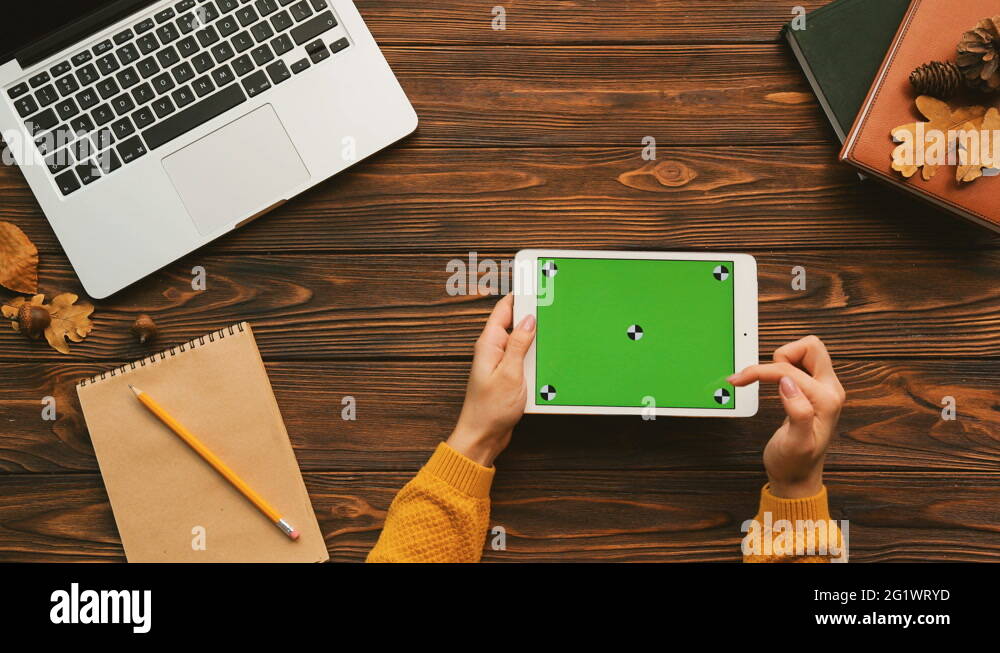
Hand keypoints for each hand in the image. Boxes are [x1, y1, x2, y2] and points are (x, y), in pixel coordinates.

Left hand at [447, 294, 535, 466]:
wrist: (484, 436)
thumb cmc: (490, 410)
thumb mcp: (510, 373)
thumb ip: (519, 345)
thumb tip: (528, 320)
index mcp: (488, 344)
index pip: (503, 308)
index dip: (519, 293)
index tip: (535, 282)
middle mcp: (493, 350)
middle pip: (514, 322)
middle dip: (532, 314)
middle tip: (551, 304)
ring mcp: (501, 362)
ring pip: (522, 341)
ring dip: (535, 338)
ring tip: (553, 330)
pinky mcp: (509, 375)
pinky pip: (524, 358)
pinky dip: (535, 356)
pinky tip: (547, 357)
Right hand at [728, 336, 845, 498]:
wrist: (797, 478)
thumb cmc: (795, 464)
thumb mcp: (796, 444)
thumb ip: (798, 412)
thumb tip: (788, 383)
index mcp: (827, 399)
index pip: (790, 370)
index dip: (761, 372)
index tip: (740, 380)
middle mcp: (830, 389)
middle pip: (810, 347)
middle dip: (781, 355)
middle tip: (762, 376)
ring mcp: (822, 388)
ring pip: (804, 352)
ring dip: (780, 361)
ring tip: (763, 381)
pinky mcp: (811, 390)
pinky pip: (799, 364)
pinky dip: (780, 367)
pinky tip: (768, 382)